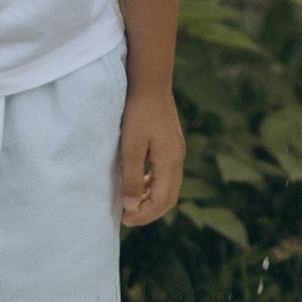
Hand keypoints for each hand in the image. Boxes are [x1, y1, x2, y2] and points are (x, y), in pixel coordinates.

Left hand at [119, 83, 184, 228]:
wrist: (150, 82)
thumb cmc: (137, 112)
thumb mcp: (130, 148)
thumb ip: (132, 178)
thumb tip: (131, 207)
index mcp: (170, 162)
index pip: (161, 201)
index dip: (143, 215)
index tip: (123, 220)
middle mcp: (178, 159)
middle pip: (169, 198)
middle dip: (149, 212)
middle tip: (127, 218)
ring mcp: (177, 151)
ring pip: (169, 187)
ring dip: (151, 199)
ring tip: (130, 202)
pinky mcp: (172, 144)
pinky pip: (166, 174)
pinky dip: (154, 185)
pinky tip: (139, 182)